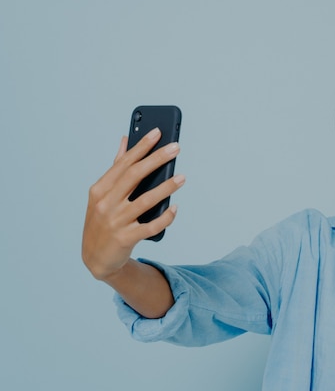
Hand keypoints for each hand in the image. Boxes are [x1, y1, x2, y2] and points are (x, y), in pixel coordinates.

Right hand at [82, 128, 184, 280]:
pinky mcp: (125, 239)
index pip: (124, 163)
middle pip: (134, 176)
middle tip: (176, 147)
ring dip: (166, 188)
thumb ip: (116, 168)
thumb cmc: (103, 220)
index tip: (158, 132)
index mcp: (100, 189)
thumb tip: (126, 140)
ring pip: (145, 201)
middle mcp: (105, 204)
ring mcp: (115, 222)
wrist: (96, 258)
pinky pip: (150, 227)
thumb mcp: (103, 195)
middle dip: (156, 159)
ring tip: (182, 177)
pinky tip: (175, 208)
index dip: (141, 147)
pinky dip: (164, 218)